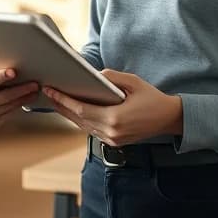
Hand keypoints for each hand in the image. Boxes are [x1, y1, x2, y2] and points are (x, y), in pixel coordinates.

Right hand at [0, 69, 39, 136]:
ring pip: (9, 108)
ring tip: (33, 92)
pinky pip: (7, 116)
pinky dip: (16, 108)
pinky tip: (23, 101)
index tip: (13, 72)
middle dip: (21, 90)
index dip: (1, 77)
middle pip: (4, 97)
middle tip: (34, 84)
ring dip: (23, 99)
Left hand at [44, 69, 182, 146]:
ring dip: (69, 114)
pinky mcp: (114, 142)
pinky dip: (81, 120)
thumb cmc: (153, 98)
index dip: (63, 100)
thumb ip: (112, 77)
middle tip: (48, 93)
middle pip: (78, 120)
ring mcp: (113, 140)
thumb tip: (94, 75)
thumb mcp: (133, 82)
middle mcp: (111, 133)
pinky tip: (74, 111)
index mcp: (115, 119)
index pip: (81, 110)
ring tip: (57, 100)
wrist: (169, 118)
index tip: (50, 90)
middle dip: (62, 106)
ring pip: (83, 127)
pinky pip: (92, 131)